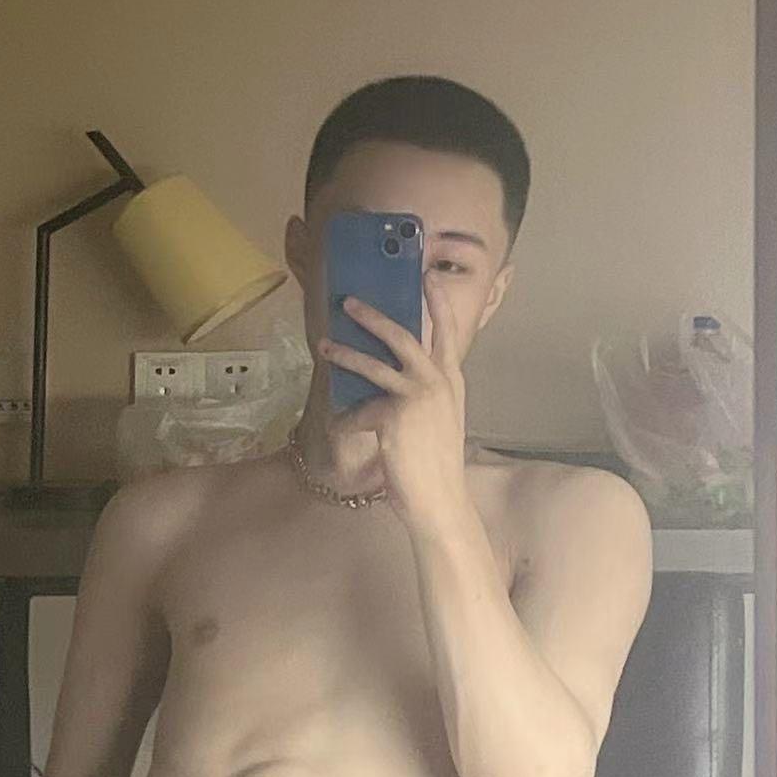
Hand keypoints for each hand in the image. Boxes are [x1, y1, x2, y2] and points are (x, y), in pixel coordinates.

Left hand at [316, 272, 468, 527]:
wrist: (439, 500)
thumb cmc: (435, 464)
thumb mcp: (438, 419)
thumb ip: (424, 393)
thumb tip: (392, 374)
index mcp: (452, 381)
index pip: (446, 333)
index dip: (437, 303)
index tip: (427, 276)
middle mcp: (439, 383)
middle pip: (402, 336)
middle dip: (373, 316)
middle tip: (349, 302)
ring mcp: (418, 397)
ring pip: (373, 365)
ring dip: (345, 353)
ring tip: (324, 346)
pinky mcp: (395, 416)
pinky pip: (359, 412)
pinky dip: (346, 422)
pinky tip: (338, 432)